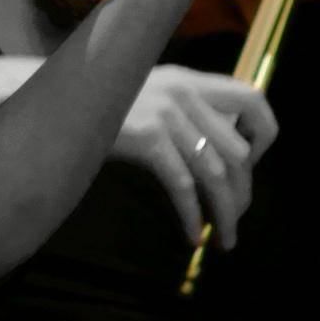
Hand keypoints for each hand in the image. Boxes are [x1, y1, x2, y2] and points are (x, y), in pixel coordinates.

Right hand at [112, 64, 278, 247]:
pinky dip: (192, 215)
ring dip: (224, 213)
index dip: (264, 133)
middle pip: (236, 150)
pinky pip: (183, 185)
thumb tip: (220, 155)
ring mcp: (166, 114)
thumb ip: (183, 111)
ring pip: (214, 173)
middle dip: (242, 192)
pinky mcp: (147, 136)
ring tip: (224, 239)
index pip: (251, 98)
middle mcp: (184, 92)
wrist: (56, 105)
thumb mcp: (148, 95)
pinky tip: (193, 236)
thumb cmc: (99, 109)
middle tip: (236, 219)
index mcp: (189, 81)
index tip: (254, 164)